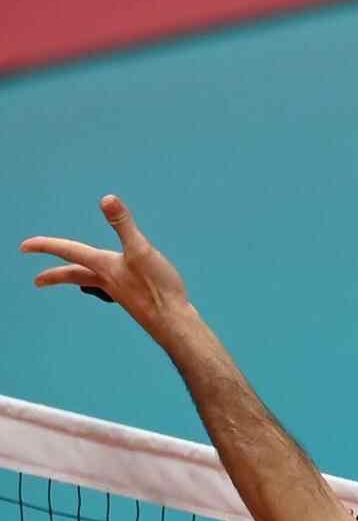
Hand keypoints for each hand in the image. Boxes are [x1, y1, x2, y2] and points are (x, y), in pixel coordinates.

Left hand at [21, 194, 194, 345]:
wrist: (171, 321)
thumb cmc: (157, 288)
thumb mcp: (141, 250)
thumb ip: (124, 224)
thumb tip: (107, 199)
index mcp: (104, 266)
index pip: (69, 251)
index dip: (46, 246)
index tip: (24, 246)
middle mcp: (107, 279)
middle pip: (74, 275)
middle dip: (54, 276)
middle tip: (37, 281)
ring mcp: (119, 291)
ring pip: (91, 283)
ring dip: (78, 279)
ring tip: (74, 280)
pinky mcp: (134, 299)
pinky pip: (110, 289)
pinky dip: (104, 284)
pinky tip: (116, 286)